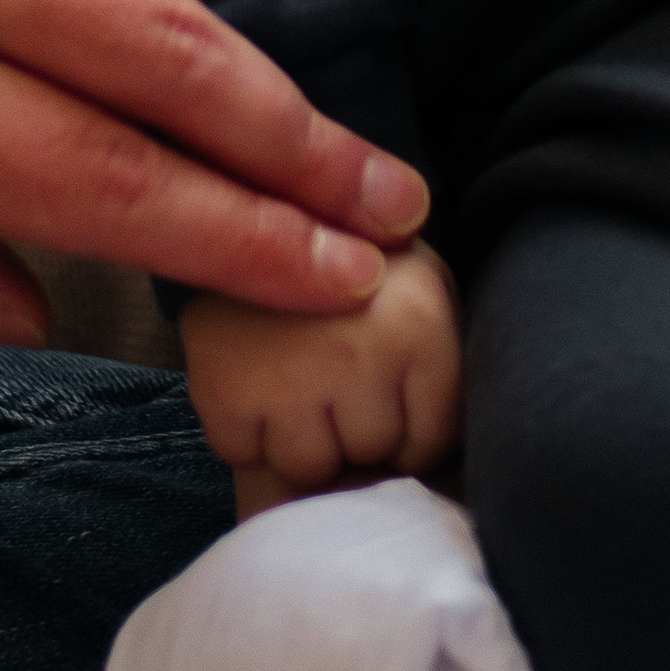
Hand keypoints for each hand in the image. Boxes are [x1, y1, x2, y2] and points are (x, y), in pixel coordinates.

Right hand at [182, 236, 460, 501]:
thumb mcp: (420, 288)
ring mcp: (286, 376)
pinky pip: (242, 453)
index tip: (391, 391)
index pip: (431, 442)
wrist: (252, 203)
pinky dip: (246, 430)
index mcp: (419, 324)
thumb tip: (446, 463)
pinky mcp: (223, 390)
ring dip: (304, 437)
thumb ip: (443, 362)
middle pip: (370, 453)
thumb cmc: (354, 263)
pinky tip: (256, 380)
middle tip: (338, 375)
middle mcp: (357, 353)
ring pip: (308, 467)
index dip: (412, 428)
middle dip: (358, 429)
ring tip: (299, 381)